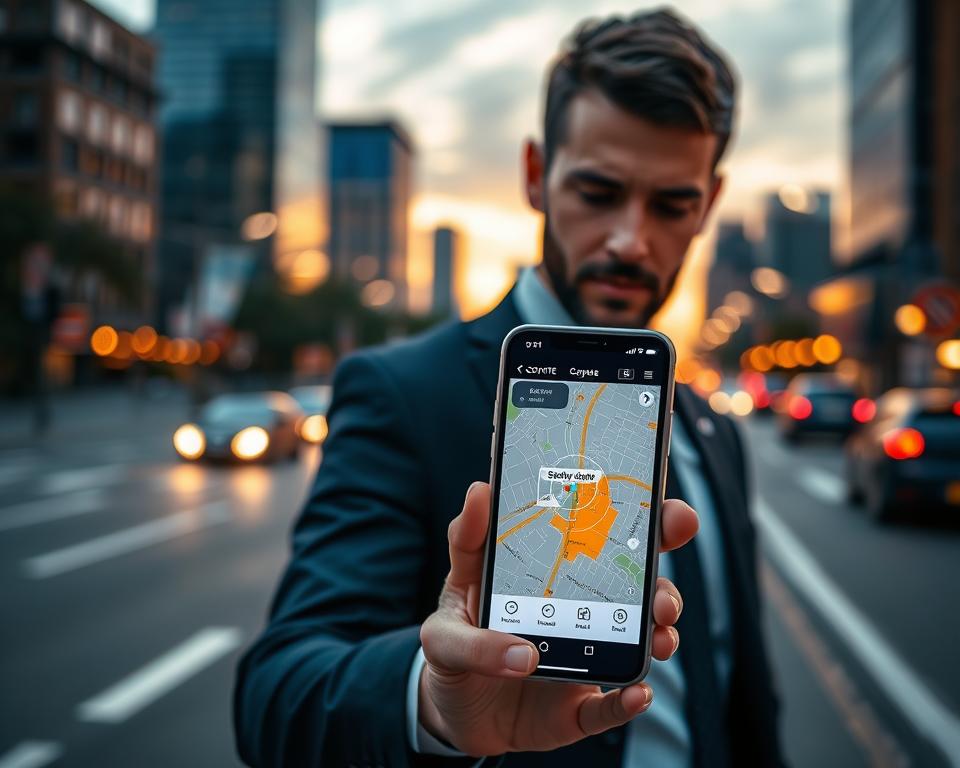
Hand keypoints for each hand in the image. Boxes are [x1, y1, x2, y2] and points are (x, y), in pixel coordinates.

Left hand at [418, 481, 697, 756]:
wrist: (452, 714)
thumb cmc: (455, 644)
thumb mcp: (447, 583)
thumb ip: (462, 547)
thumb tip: (479, 491)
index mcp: (549, 568)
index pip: (596, 525)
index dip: (631, 500)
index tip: (656, 483)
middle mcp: (578, 605)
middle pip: (632, 573)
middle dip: (661, 557)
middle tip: (674, 540)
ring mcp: (585, 652)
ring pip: (638, 631)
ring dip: (658, 625)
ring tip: (659, 628)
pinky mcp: (579, 705)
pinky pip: (610, 703)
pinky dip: (629, 698)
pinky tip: (639, 691)